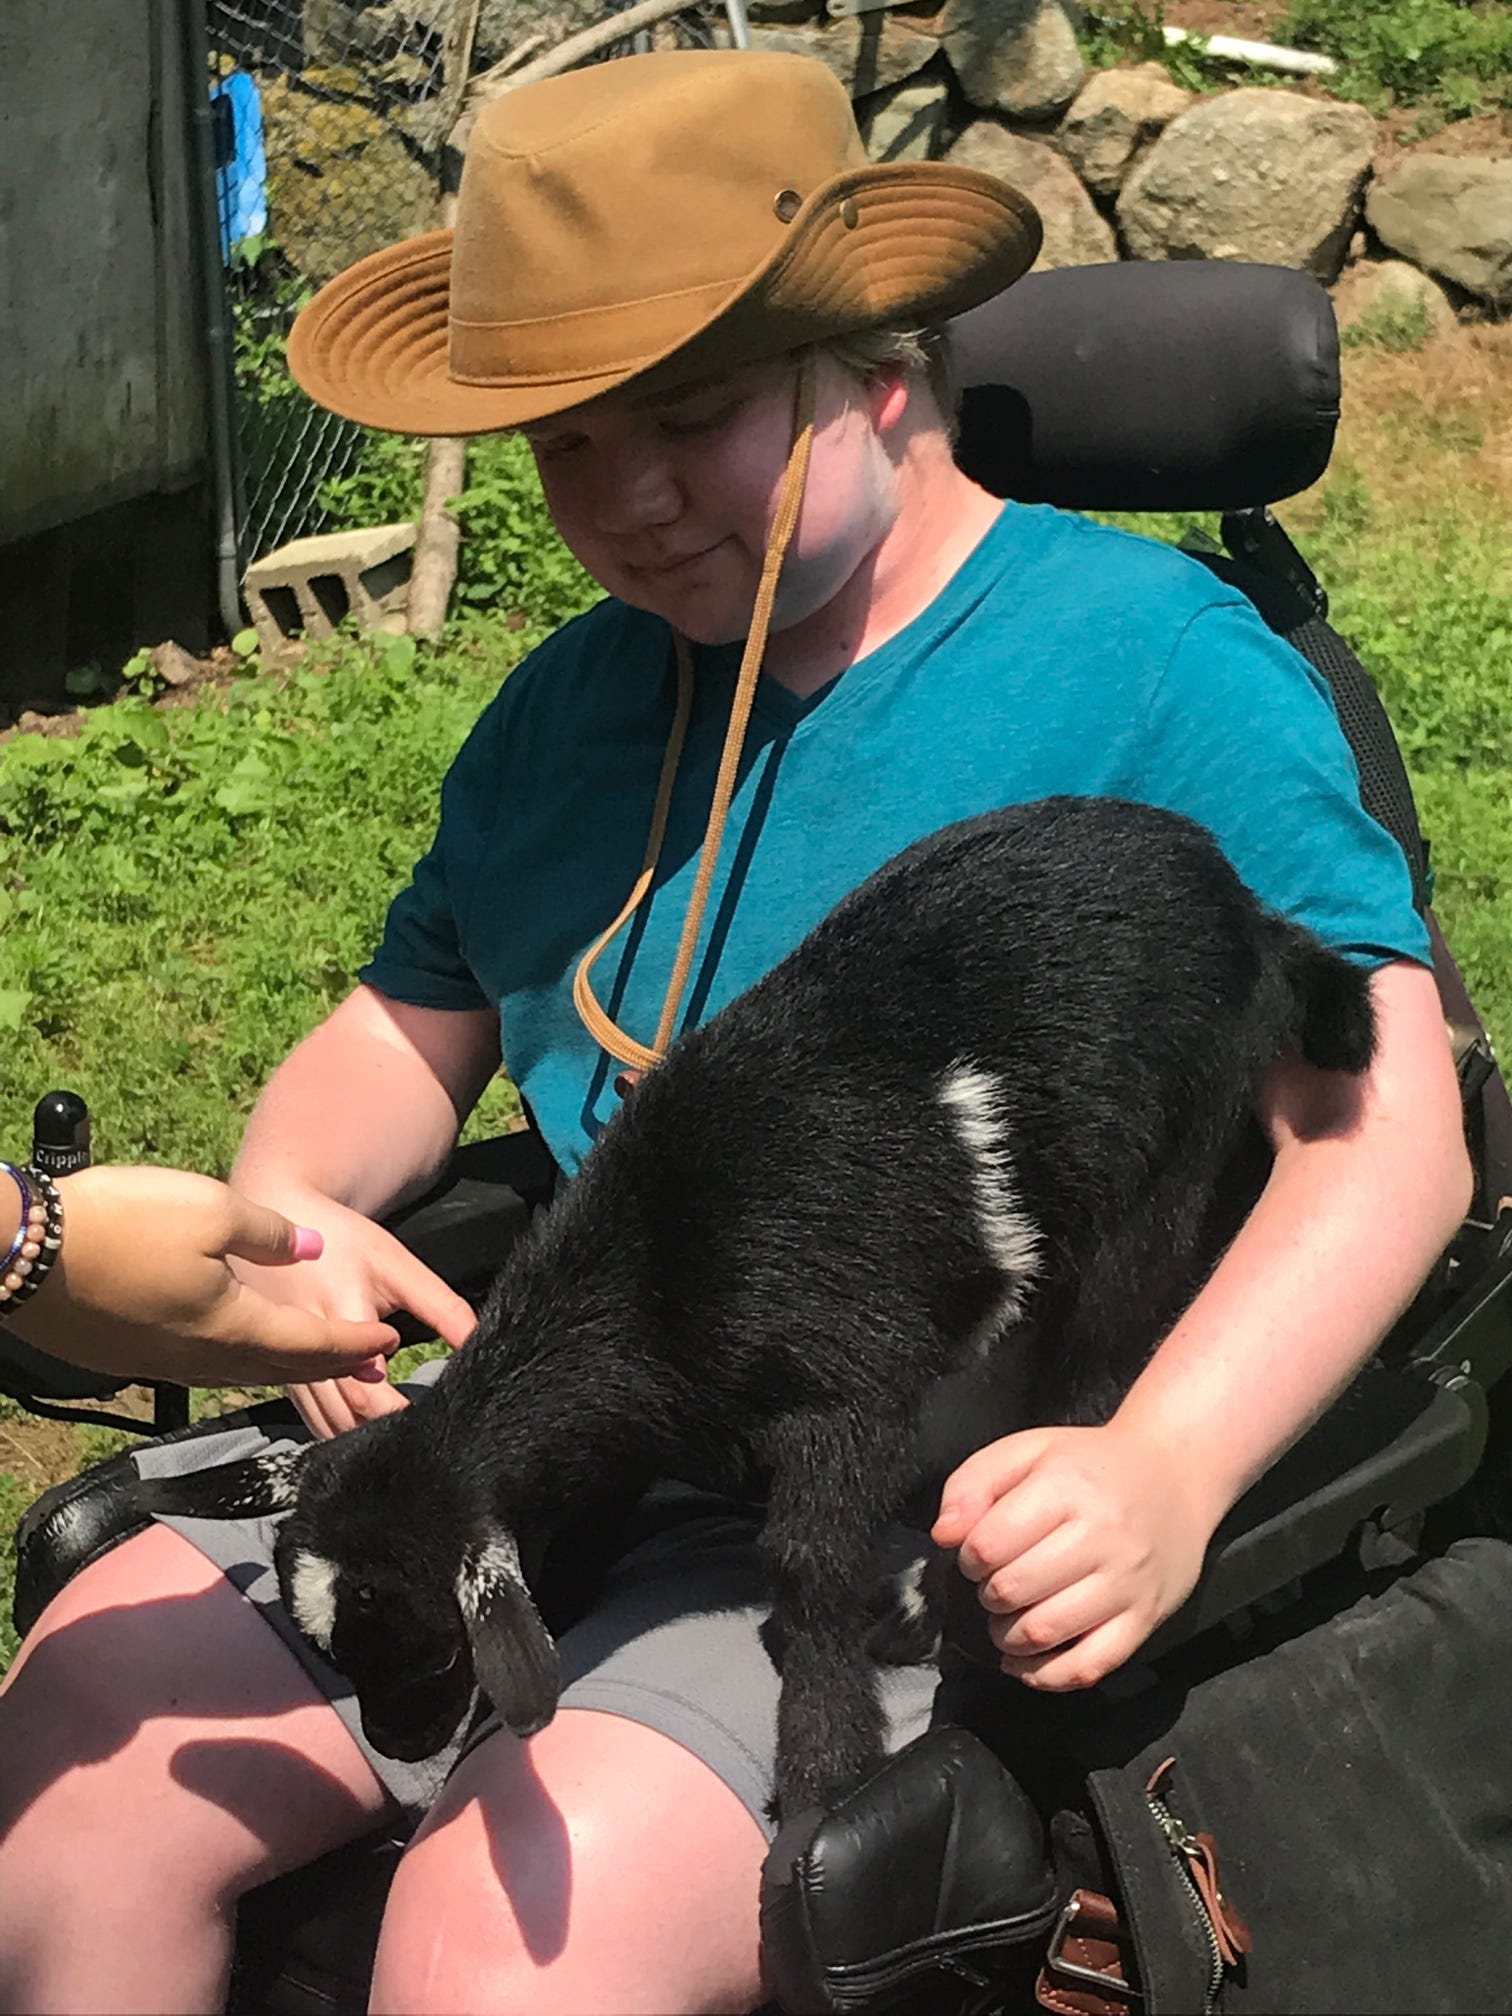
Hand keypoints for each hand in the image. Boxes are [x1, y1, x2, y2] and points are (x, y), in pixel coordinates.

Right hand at [11, 1165, 399, 1386]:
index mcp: (233, 1328)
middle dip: (328, 1364)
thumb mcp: (213, 1209)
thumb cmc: (122, 1224)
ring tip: (312, 1356)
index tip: (390, 1342)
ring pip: (239, 1372)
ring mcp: (160, 1365)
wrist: (20, 1254)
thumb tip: (314, 1249)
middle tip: (366, 1360)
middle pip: (280, 1369)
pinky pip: (200, 1368)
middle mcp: (201, 1360)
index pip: (313, 1345)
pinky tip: (234, 1347)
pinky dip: (237, 1362)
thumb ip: (271, 1234)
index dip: (355, 1343)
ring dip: (284, 1366)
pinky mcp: (127, 1358)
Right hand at [226, 1185, 476, 1440]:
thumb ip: (443, 1308)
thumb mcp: (399, 1266)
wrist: (278, 1220)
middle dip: (386, 1433)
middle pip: (346, 1419)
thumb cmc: (342, 1241)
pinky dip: (340, 1427)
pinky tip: (368, 1425)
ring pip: (325, 1426)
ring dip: (362, 1436)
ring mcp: (287, 1366)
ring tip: (403, 1433)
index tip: (435, 1419)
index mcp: (339, 1320)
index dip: (400, 1415)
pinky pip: (310, 1417)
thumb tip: (480, 1342)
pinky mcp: (279, 1373)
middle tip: (426, 1435)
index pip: (367, 1393)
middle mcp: (305, 1351)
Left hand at [932, 1421, 1217, 1690]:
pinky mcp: (1145, 1618)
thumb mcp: (1028, 1451)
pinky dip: (1047, 1676)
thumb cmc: (1091, 1465)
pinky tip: (1028, 1662)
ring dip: (1009, 1636)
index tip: (978, 1552)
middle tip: (996, 1583)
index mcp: (1066, 1487)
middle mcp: (1101, 1536)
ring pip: (1046, 1632)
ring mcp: (1127, 1582)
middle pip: (1012, 1590)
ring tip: (1009, 1619)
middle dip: (988, 1594)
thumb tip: (944, 1534)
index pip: (989, 1544)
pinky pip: (1089, 1667)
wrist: (1174, 1475)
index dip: (968, 1555)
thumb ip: (974, 1484)